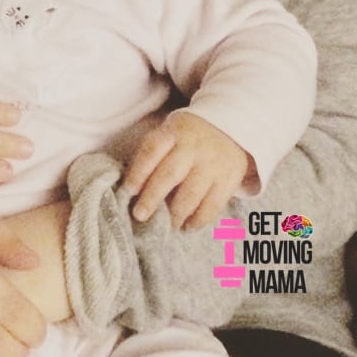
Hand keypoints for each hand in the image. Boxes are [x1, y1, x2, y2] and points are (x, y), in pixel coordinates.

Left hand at [121, 109, 252, 229]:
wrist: (229, 129)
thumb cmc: (187, 138)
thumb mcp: (169, 135)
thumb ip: (152, 157)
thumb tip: (132, 191)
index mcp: (173, 132)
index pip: (151, 151)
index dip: (137, 173)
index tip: (127, 192)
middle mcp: (193, 146)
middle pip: (169, 174)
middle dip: (152, 198)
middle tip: (139, 215)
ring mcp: (213, 163)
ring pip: (191, 193)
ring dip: (175, 214)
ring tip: (165, 226)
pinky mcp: (229, 180)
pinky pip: (213, 205)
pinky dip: (199, 220)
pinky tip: (188, 227)